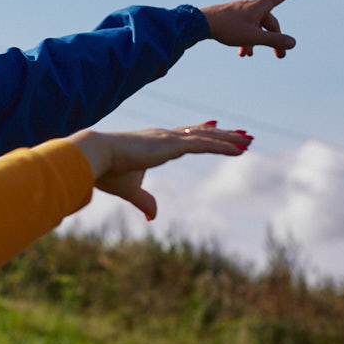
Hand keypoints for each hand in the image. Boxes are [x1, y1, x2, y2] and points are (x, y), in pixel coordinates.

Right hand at [69, 122, 250, 219]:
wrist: (95, 157)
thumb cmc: (107, 172)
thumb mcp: (130, 190)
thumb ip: (144, 201)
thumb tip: (153, 216)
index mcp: (153, 143)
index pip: (183, 136)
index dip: (201, 132)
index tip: (216, 127)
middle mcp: (164, 136)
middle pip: (200, 133)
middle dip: (223, 135)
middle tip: (243, 135)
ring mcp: (169, 139)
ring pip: (207, 137)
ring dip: (230, 139)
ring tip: (249, 140)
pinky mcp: (171, 145)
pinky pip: (204, 145)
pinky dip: (223, 146)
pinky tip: (239, 149)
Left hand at [200, 0, 302, 57]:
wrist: (199, 23)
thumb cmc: (227, 28)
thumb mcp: (254, 37)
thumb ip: (274, 40)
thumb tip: (293, 43)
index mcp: (260, 6)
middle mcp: (251, 5)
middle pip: (269, 22)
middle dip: (274, 39)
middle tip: (280, 56)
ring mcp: (239, 10)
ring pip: (255, 26)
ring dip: (256, 41)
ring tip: (249, 56)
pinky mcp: (229, 16)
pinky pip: (243, 27)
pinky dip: (245, 38)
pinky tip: (241, 52)